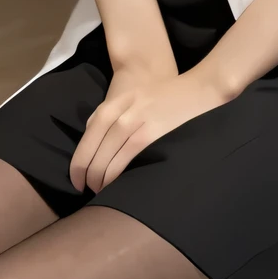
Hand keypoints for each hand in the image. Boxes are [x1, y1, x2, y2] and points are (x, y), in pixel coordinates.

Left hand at [69, 63, 229, 194]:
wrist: (201, 87)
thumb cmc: (168, 95)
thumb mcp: (135, 96)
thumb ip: (113, 112)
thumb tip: (92, 134)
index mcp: (116, 102)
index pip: (87, 135)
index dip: (77, 162)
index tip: (76, 179)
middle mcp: (122, 111)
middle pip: (93, 149)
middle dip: (85, 174)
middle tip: (85, 189)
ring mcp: (136, 122)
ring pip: (106, 157)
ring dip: (98, 178)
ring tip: (98, 191)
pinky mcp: (151, 134)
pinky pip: (125, 159)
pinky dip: (115, 175)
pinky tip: (113, 185)